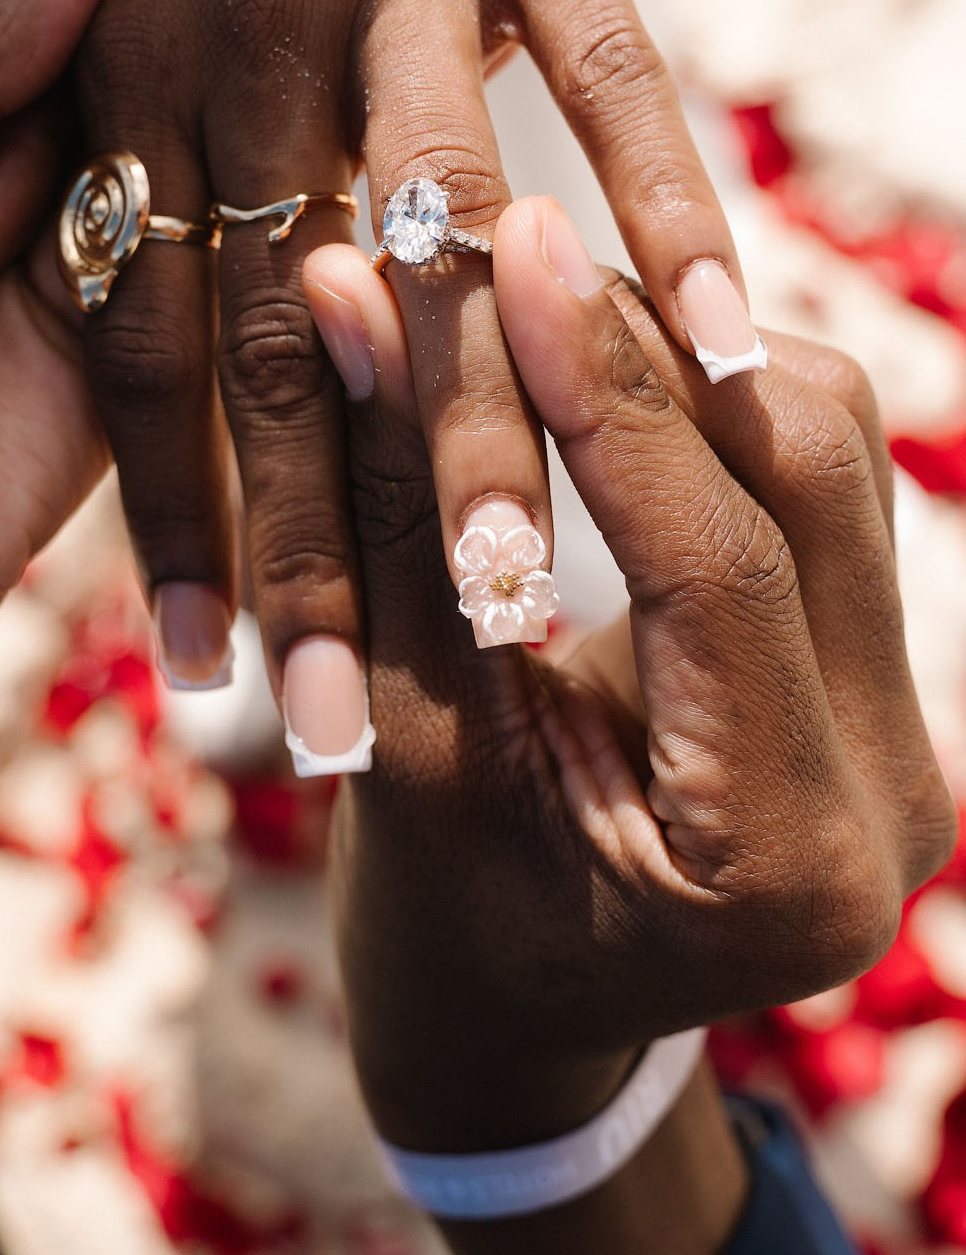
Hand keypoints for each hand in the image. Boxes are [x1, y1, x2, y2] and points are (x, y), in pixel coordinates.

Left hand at [0, 0, 747, 750]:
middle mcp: (256, 51)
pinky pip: (602, 72)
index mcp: (127, 78)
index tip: (202, 686)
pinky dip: (665, 203)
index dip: (173, 525)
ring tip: (520, 604)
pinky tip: (720, 344)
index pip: (151, 351)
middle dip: (325, 544)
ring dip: (489, 428)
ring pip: (446, 245)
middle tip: (364, 721)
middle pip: (297, 346)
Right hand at [305, 200, 952, 1152]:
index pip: (714, 567)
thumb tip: (351, 288)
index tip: (505, 238)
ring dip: (680, 358)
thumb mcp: (400, 742)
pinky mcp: (874, 677)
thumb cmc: (436, 926)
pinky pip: (813, 484)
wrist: (523, 1018)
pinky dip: (704, 405)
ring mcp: (902, 731)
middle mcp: (892, 794)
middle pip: (808, 480)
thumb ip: (395, 522)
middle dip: (649, 344)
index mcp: (782, 865)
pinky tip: (597, 365)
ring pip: (827, 455)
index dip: (606, 392)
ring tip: (534, 293)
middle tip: (508, 235)